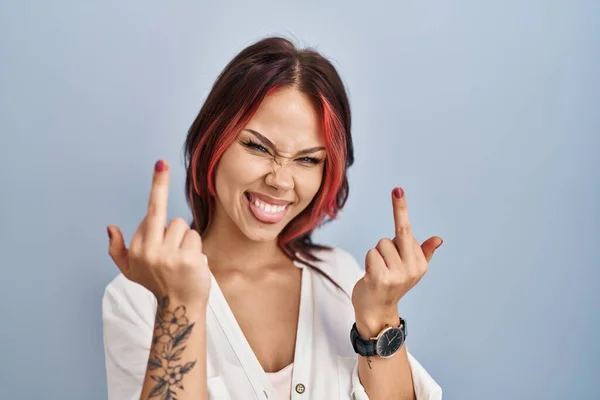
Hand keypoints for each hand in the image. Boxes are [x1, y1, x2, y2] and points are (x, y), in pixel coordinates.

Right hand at [107, 160, 210, 304]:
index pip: (151, 212)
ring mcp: (168, 255)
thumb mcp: (131, 271)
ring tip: (181, 261)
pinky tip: (190, 266)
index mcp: (136, 249)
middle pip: (168, 218)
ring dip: (186, 242)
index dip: (158, 188)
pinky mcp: (187, 259)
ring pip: (183, 228)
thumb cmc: (158, 285)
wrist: (179, 308)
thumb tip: (110, 227)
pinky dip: (195, 250)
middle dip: (167, 210)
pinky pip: (194, 238)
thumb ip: (118, 250)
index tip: (161, 163)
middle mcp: (149, 251)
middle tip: (164, 193)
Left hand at [351, 187, 441, 336]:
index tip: (397, 189)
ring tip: (379, 272)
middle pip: (393, 236)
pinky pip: (371, 253)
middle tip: (386, 262)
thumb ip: (423, 252)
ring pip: (379, 245)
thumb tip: (439, 239)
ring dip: (376, 256)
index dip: (400, 209)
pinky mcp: (380, 278)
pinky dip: (369, 261)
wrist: (376, 311)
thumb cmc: (390, 285)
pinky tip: (372, 276)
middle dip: (386, 245)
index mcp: (420, 264)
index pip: (407, 230)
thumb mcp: (410, 269)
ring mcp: (396, 274)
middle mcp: (412, 269)